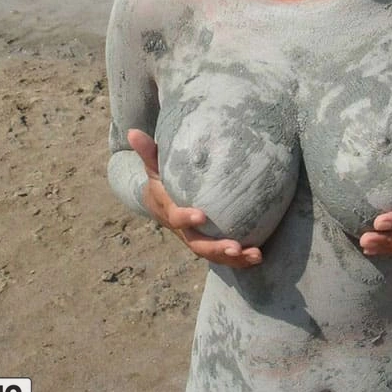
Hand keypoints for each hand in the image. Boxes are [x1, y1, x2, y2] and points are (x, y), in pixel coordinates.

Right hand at [127, 129, 262, 267]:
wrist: (160, 204)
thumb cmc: (161, 181)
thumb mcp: (154, 167)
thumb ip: (148, 152)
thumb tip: (133, 132)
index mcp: (170, 212)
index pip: (176, 217)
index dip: (186, 218)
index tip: (201, 215)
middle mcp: (184, 232)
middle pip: (198, 245)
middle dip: (216, 248)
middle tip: (235, 246)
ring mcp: (196, 240)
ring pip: (213, 255)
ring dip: (234, 258)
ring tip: (254, 255)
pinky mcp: (209, 244)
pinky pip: (224, 256)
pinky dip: (241, 259)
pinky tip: (258, 256)